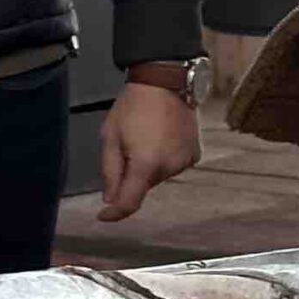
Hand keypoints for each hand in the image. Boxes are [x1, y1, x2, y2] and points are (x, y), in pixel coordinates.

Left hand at [97, 79, 202, 222]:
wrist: (166, 82)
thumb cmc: (132, 107)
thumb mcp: (110, 137)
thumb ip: (110, 171)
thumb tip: (110, 200)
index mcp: (146, 164)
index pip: (130, 202)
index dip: (115, 213)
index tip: (102, 216)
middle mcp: (169, 167)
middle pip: (143, 186)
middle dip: (132, 176)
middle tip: (126, 147)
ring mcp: (185, 161)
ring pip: (158, 177)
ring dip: (148, 167)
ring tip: (145, 137)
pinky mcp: (195, 155)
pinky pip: (173, 166)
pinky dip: (164, 160)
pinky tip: (160, 138)